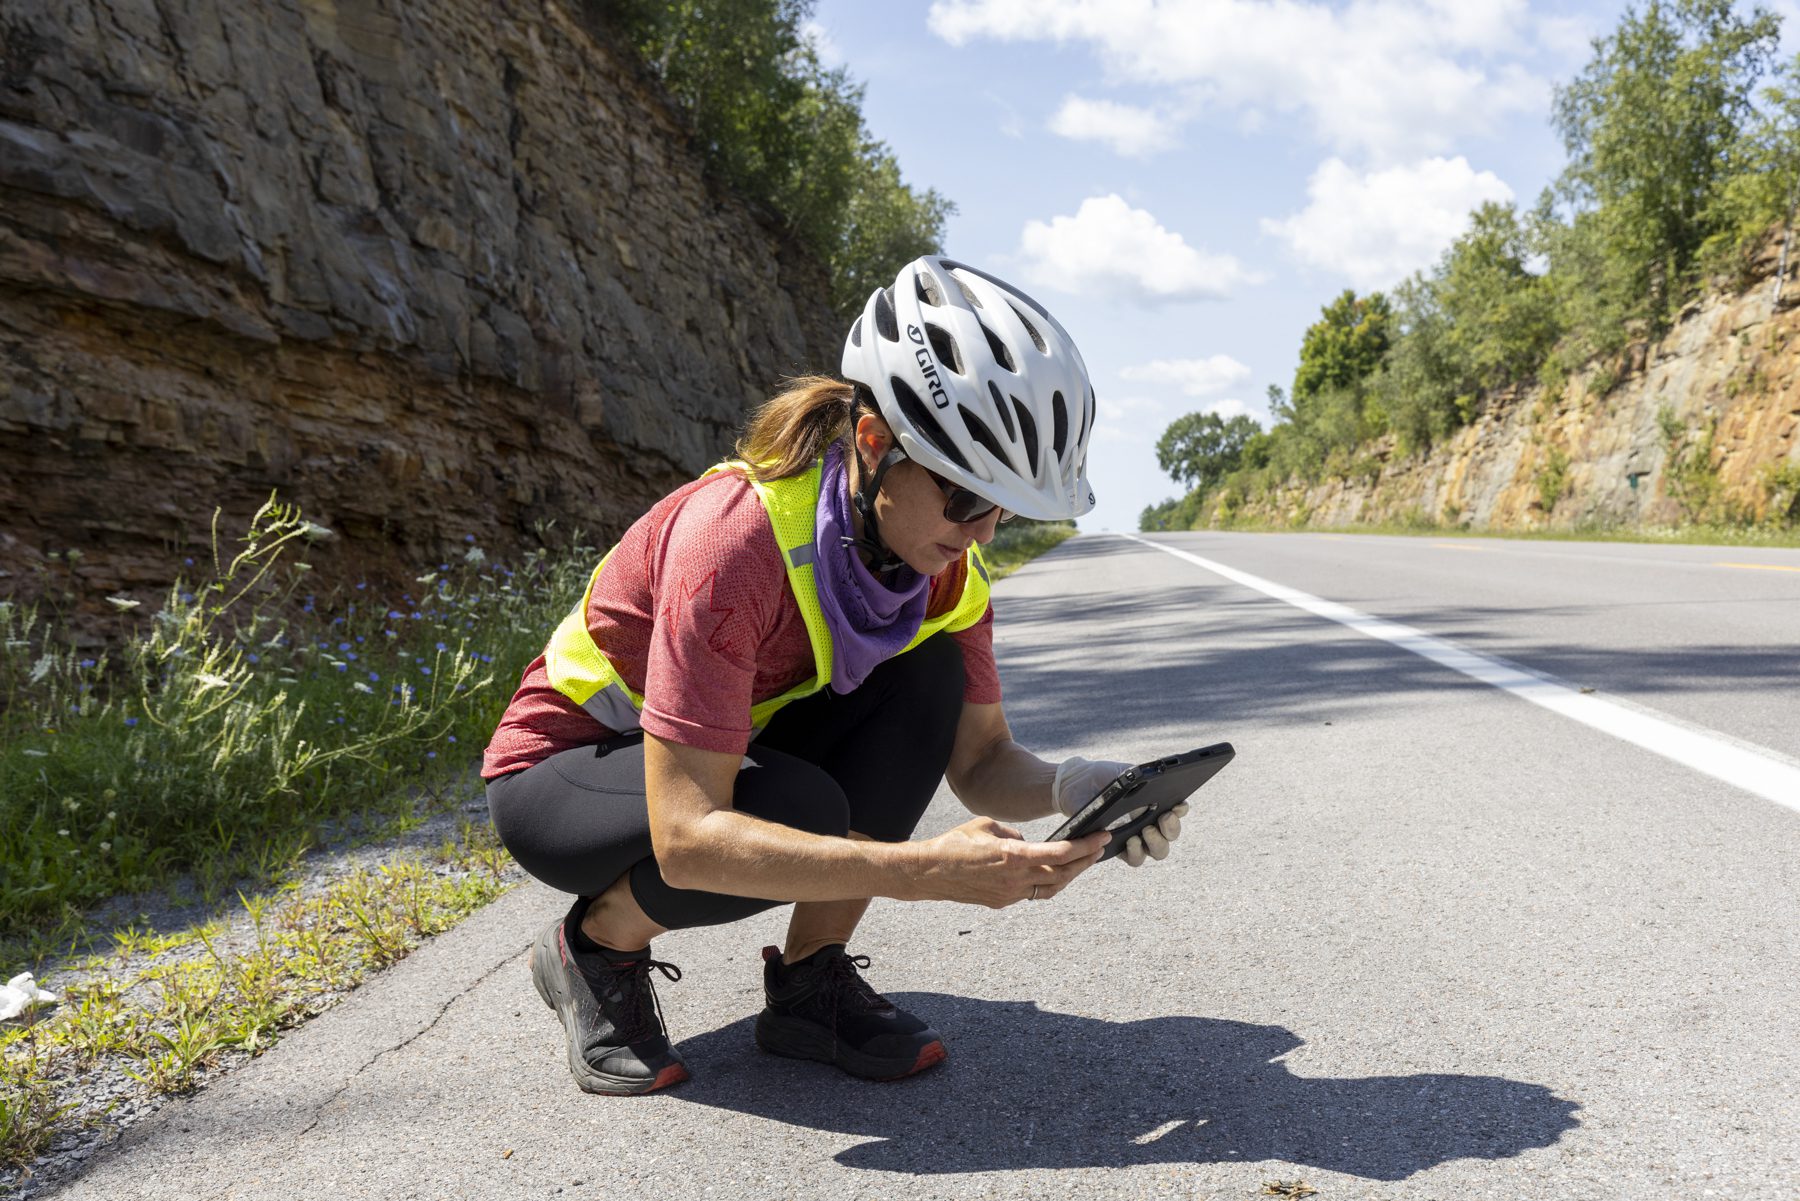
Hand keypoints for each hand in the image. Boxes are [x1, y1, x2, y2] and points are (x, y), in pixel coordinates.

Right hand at [912, 816, 1109, 907]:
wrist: (929, 872)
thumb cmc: (955, 844)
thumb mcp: (988, 825)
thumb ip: (1014, 834)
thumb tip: (1028, 843)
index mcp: (1014, 856)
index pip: (1060, 853)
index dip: (1086, 845)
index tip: (1101, 836)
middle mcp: (1016, 879)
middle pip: (1063, 873)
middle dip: (1086, 860)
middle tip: (1100, 848)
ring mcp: (1010, 894)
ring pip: (1052, 888)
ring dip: (1070, 875)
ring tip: (1083, 861)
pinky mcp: (1002, 902)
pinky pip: (1033, 893)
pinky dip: (1048, 883)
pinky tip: (1053, 873)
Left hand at [1053, 755, 1190, 867]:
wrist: (1079, 784)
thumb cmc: (1104, 777)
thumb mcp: (1123, 773)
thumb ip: (1140, 778)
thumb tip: (1153, 783)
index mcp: (1157, 804)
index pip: (1177, 811)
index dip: (1180, 811)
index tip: (1176, 805)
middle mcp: (1151, 824)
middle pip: (1171, 835)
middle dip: (1171, 828)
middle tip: (1162, 817)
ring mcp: (1138, 838)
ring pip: (1158, 851)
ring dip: (1157, 842)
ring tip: (1146, 830)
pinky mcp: (1120, 849)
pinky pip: (1135, 859)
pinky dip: (1136, 852)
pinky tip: (1131, 840)